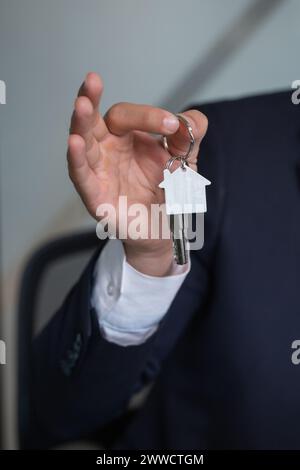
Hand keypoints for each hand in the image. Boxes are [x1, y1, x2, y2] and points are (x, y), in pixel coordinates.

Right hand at [67, 73, 207, 274]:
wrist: (164, 228)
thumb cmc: (165, 191)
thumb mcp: (183, 159)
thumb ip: (189, 136)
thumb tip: (192, 119)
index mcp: (125, 137)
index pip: (128, 116)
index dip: (148, 116)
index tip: (172, 125)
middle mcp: (107, 150)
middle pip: (94, 120)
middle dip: (91, 98)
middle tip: (93, 79)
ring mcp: (98, 172)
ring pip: (83, 144)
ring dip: (80, 124)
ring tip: (82, 104)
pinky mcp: (95, 196)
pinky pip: (82, 177)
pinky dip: (77, 161)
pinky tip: (75, 143)